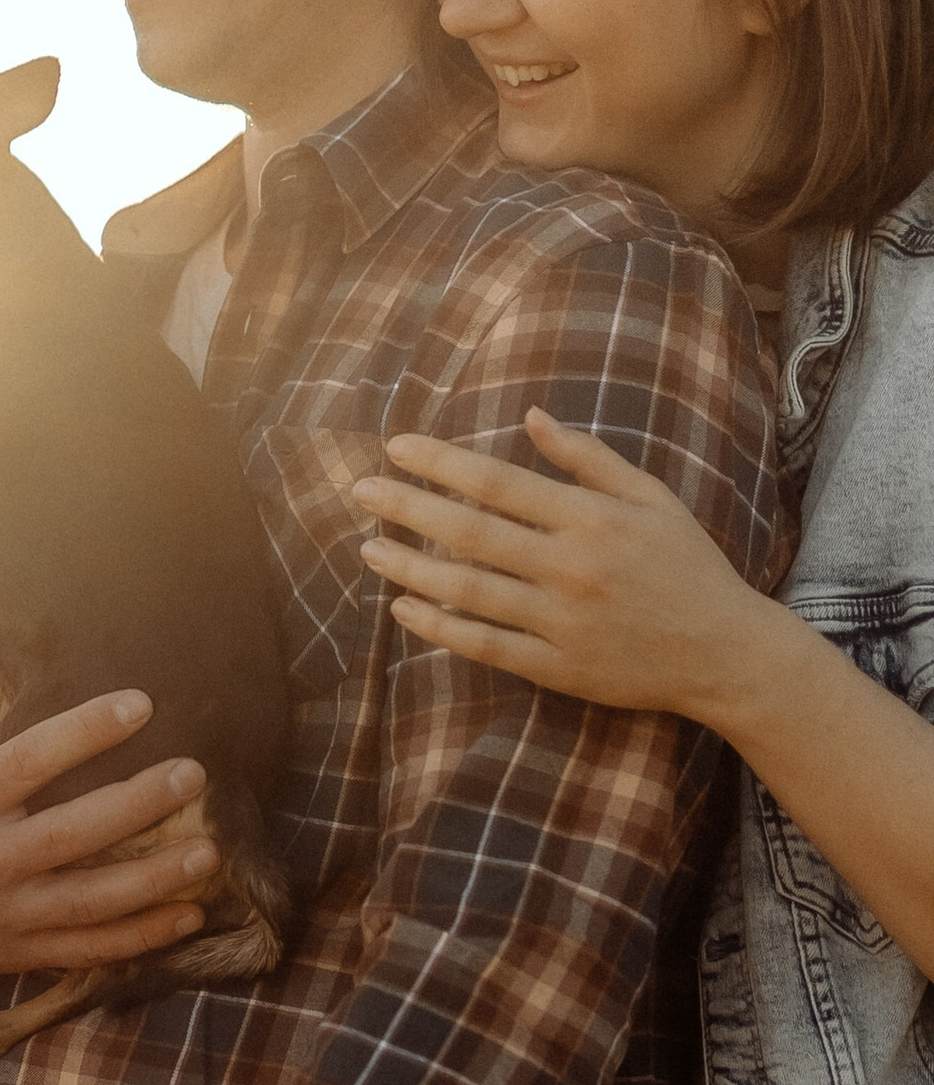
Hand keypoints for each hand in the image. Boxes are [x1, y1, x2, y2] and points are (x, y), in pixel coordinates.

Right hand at [0, 611, 217, 981]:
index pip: (29, 762)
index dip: (86, 732)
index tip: (142, 705)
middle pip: (72, 832)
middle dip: (137, 804)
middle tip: (194, 774)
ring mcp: (6, 911)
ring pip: (90, 899)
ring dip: (153, 879)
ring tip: (208, 852)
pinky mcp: (19, 949)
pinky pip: (88, 949)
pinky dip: (140, 937)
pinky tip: (189, 915)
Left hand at [350, 409, 774, 721]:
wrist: (724, 652)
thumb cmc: (687, 566)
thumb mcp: (651, 498)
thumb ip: (588, 458)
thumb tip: (530, 417)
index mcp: (592, 518)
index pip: (498, 482)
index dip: (441, 462)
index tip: (396, 446)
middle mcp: (570, 567)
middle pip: (470, 532)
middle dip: (408, 507)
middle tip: (360, 490)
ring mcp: (559, 621)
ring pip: (467, 590)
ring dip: (409, 567)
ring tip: (368, 547)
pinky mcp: (555, 667)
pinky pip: (483, 645)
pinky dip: (438, 627)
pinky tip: (403, 607)